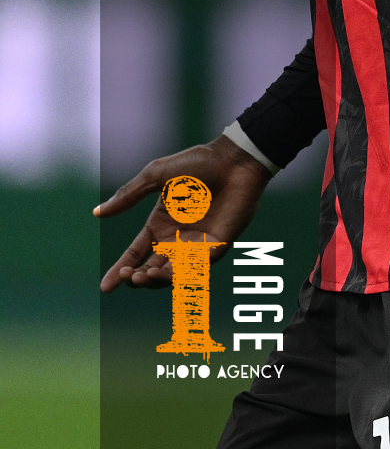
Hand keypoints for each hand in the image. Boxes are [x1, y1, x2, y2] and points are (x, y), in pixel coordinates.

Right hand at [94, 135, 271, 291]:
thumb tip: (96, 212)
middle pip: (151, 269)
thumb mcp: (156, 175)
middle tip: (128, 276)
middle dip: (137, 278)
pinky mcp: (217, 247)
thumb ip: (129, 195)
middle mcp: (176, 240)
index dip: (120, 271)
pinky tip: (167, 272)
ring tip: (144, 276)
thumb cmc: (198, 164)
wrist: (234, 160)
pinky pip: (197, 268)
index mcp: (160, 225)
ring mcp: (197, 245)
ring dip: (156, 280)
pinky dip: (182, 275)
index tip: (104, 288)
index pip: (135, 254)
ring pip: (172, 275)